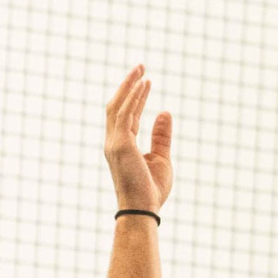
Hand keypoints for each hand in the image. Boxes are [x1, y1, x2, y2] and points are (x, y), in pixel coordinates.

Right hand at [104, 65, 172, 213]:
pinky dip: (134, 98)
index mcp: (121, 146)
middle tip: (140, 67)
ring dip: (129, 86)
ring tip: (141, 69)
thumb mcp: (161, 158)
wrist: (143, 210)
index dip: (135, 98)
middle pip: (116, 106)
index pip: (126, 116)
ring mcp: (114, 144)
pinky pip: (125, 114)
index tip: (145, 82)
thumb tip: (164, 112)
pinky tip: (143, 84)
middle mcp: (113, 143)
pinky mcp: (121, 145)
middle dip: (127, 85)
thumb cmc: (151, 190)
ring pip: (118, 106)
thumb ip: (161, 135)